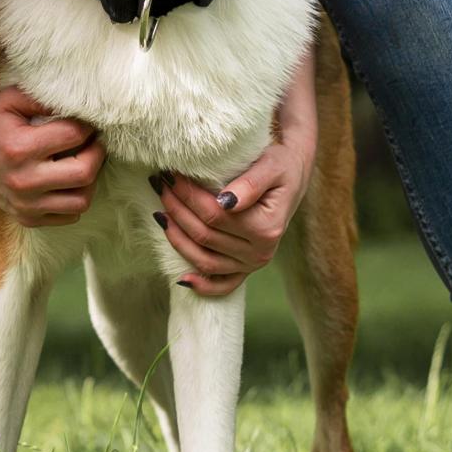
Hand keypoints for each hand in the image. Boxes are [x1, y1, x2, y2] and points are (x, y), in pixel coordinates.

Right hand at [0, 85, 101, 226]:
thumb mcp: (9, 99)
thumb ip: (42, 98)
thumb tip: (77, 104)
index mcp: (18, 148)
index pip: (73, 135)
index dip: (86, 125)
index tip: (85, 122)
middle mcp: (23, 181)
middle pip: (84, 172)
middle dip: (97, 152)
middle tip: (94, 142)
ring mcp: (25, 205)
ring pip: (82, 201)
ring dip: (89, 180)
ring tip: (83, 162)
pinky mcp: (28, 219)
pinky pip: (70, 216)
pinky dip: (75, 198)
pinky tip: (67, 181)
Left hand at [153, 124, 315, 295]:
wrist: (293, 175)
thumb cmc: (280, 166)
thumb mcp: (271, 166)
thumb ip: (250, 184)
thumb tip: (226, 202)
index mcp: (266, 227)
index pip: (214, 214)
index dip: (188, 195)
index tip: (170, 174)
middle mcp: (261, 252)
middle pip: (205, 236)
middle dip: (177, 210)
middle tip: (159, 184)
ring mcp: (253, 264)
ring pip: (205, 260)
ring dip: (177, 239)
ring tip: (160, 213)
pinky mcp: (246, 269)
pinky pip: (223, 285)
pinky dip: (203, 286)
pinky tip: (182, 279)